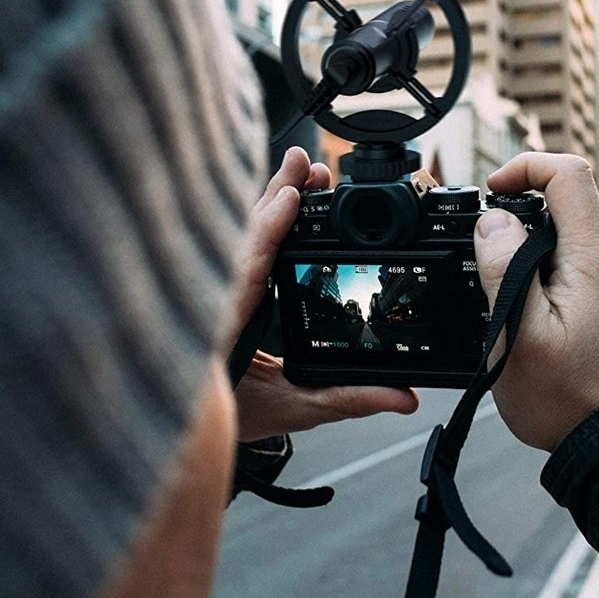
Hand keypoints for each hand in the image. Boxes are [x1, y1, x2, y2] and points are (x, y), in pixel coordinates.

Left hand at [229, 147, 418, 441]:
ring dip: (271, 202)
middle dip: (277, 196)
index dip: (267, 230)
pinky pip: (242, 248)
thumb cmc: (236, 418)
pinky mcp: (226, 290)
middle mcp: (215, 301)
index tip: (290, 196)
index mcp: (224, 328)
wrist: (196, 430)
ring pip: (239, 238)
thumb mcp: (296, 409)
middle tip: (309, 167)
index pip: (245, 270)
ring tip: (303, 176)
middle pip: (243, 238)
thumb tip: (403, 396)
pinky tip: (282, 204)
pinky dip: (263, 221)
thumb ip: (349, 398)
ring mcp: (217, 292)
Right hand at [474, 152, 598, 451]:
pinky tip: (527, 314)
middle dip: (514, 224)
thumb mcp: (518, 334)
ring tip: (505, 305)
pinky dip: (541, 274)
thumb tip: (493, 223)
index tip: (491, 191)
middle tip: (485, 268)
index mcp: (594, 259)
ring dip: (525, 255)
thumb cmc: (566, 398)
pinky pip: (570, 263)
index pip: (568, 176)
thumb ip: (503, 269)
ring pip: (561, 238)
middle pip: (560, 207)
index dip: (524, 169)